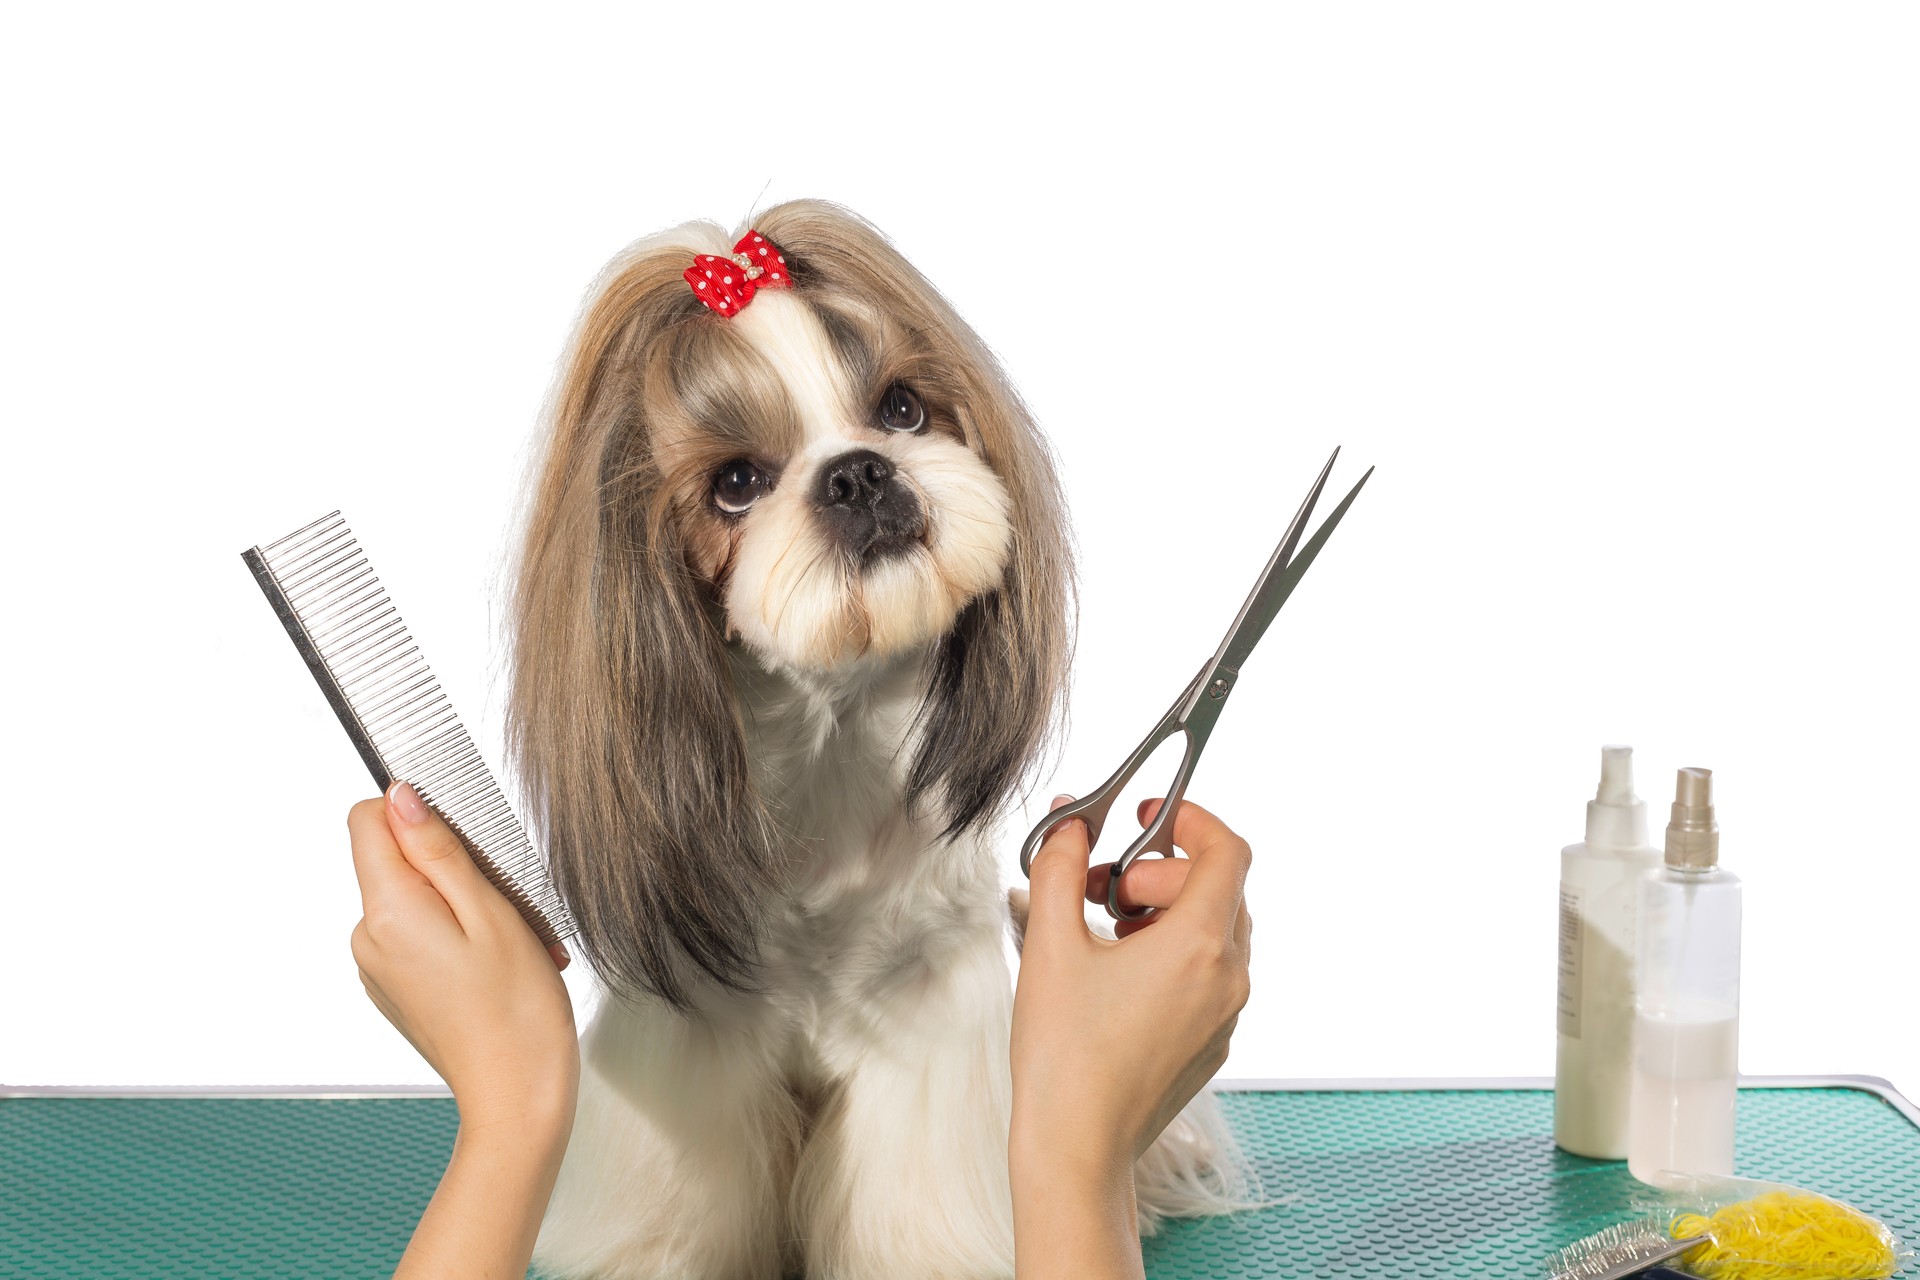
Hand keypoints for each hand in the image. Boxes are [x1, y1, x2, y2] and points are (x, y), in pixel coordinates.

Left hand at [347, 781, 579, 1130]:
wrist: (517, 1096)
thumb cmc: (517, 1012)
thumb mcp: (490, 911)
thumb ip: (438, 849)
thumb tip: (400, 797)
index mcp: (387, 912)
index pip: (367, 819)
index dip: (416, 814)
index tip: (463, 841)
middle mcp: (368, 938)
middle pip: (395, 859)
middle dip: (453, 867)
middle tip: (505, 908)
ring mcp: (378, 967)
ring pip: (414, 898)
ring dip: (465, 905)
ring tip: (510, 945)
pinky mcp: (395, 987)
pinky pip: (419, 934)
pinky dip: (459, 936)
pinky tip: (496, 965)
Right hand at [1010, 794, 1252, 1179]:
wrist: (1078, 1147)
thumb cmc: (1065, 1056)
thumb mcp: (1051, 943)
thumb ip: (1061, 866)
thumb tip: (1069, 822)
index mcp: (1199, 946)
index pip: (1227, 851)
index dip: (1191, 819)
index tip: (1150, 816)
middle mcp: (1228, 978)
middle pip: (1219, 887)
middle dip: (1160, 869)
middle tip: (1103, 886)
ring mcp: (1226, 1014)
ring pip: (1215, 930)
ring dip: (1166, 910)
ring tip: (1106, 929)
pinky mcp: (1213, 1040)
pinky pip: (1208, 972)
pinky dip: (1173, 950)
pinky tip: (1118, 970)